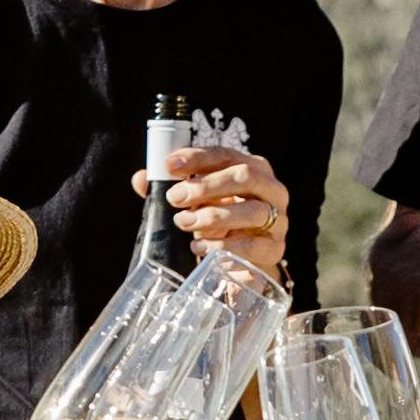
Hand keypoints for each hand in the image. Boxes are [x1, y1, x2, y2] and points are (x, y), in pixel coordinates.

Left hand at [156, 145, 288, 287]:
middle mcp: (271, 189)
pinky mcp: (275, 248)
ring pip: (252, 211)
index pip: (226, 155)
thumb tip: (141, 178)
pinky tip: (199, 247)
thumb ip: (172, 189)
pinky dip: (223, 247)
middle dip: (206, 186)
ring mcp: (278, 219)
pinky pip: (253, 246)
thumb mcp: (196, 204)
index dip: (197, 157)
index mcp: (253, 169)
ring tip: (184, 223)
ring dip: (213, 216)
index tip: (169, 165)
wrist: (243, 264)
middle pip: (244, 176)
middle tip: (175, 198)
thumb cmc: (221, 225)